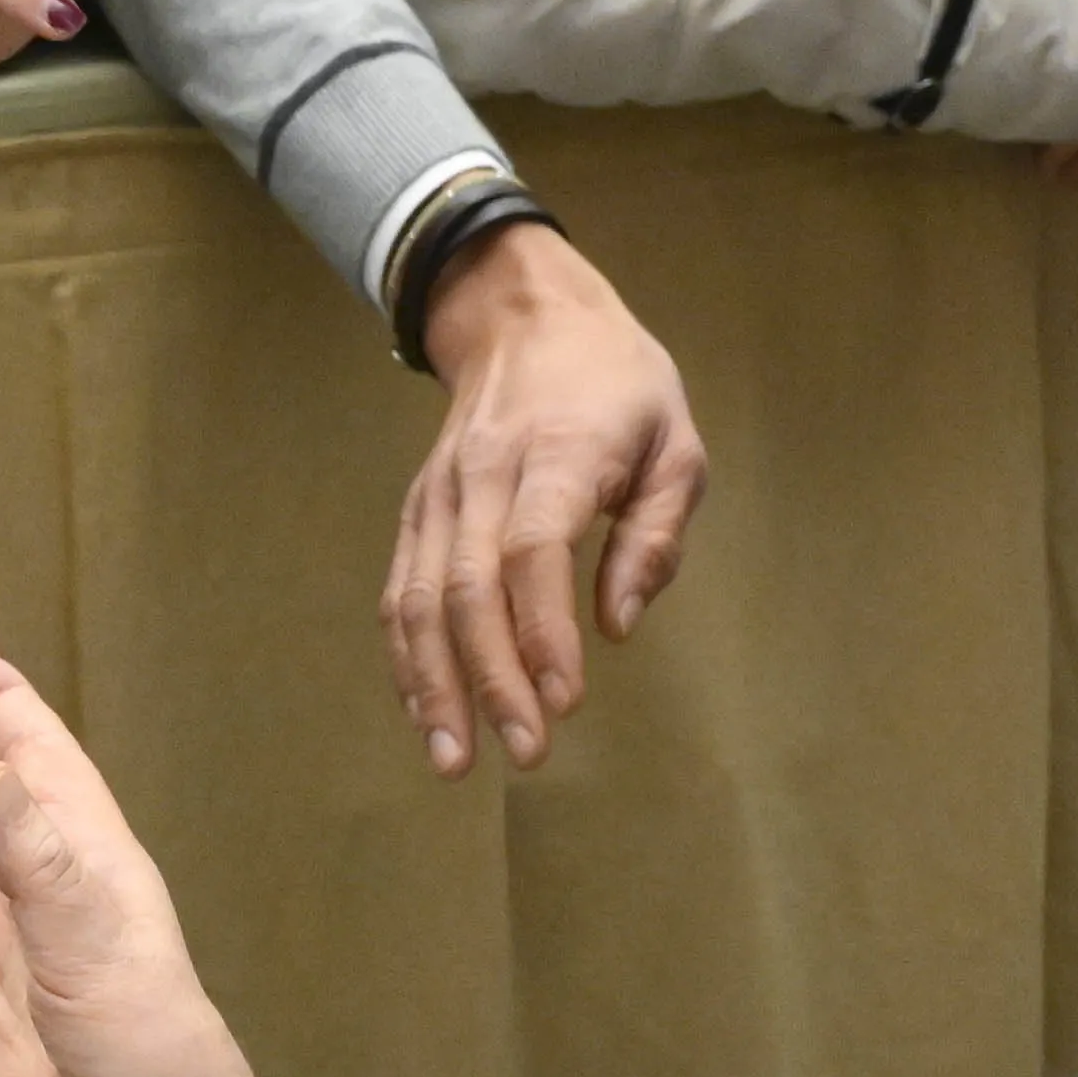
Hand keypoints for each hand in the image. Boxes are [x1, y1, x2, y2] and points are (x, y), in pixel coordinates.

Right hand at [395, 225, 706, 782]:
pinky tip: (426, 712)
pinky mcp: (417, 511)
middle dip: (491, 680)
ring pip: (421, 597)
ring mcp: (439, 494)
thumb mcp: (676, 445)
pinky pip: (401, 591)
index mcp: (556, 453)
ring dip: (434, 684)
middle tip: (526, 752)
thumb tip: (618, 627)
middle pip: (469, 588)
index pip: (534, 552)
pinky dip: (407, 657)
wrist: (522, 315)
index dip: (543, 633)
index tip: (566, 703)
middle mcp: (482, 476)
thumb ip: (655, 537)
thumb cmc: (617, 387)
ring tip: (454, 761)